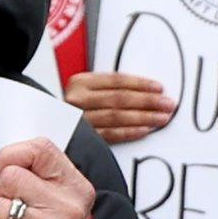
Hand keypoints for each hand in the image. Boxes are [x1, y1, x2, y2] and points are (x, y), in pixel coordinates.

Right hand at [63, 71, 177, 144]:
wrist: (50, 126)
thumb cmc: (75, 107)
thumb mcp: (87, 90)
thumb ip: (110, 88)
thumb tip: (147, 91)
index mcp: (81, 82)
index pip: (116, 81)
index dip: (140, 84)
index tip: (159, 88)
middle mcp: (78, 99)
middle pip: (119, 99)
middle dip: (147, 101)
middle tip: (167, 104)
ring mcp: (79, 119)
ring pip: (117, 117)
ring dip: (143, 117)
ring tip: (162, 118)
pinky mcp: (83, 138)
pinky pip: (111, 135)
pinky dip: (130, 132)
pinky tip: (145, 130)